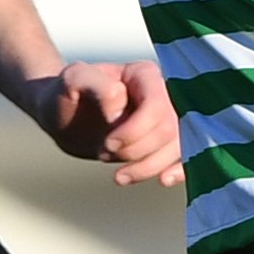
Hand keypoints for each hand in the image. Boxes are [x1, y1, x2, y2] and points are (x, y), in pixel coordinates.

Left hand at [36, 59, 184, 187]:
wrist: (66, 114)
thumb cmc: (68, 92)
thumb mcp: (71, 80)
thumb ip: (91, 82)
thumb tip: (118, 102)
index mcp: (145, 74)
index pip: (157, 105)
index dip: (135, 130)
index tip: (106, 143)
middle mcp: (165, 93)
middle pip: (169, 129)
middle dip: (136, 150)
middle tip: (103, 153)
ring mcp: (170, 117)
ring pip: (178, 148)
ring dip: (148, 167)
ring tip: (119, 176)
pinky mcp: (168, 140)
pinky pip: (187, 157)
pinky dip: (179, 171)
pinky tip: (163, 180)